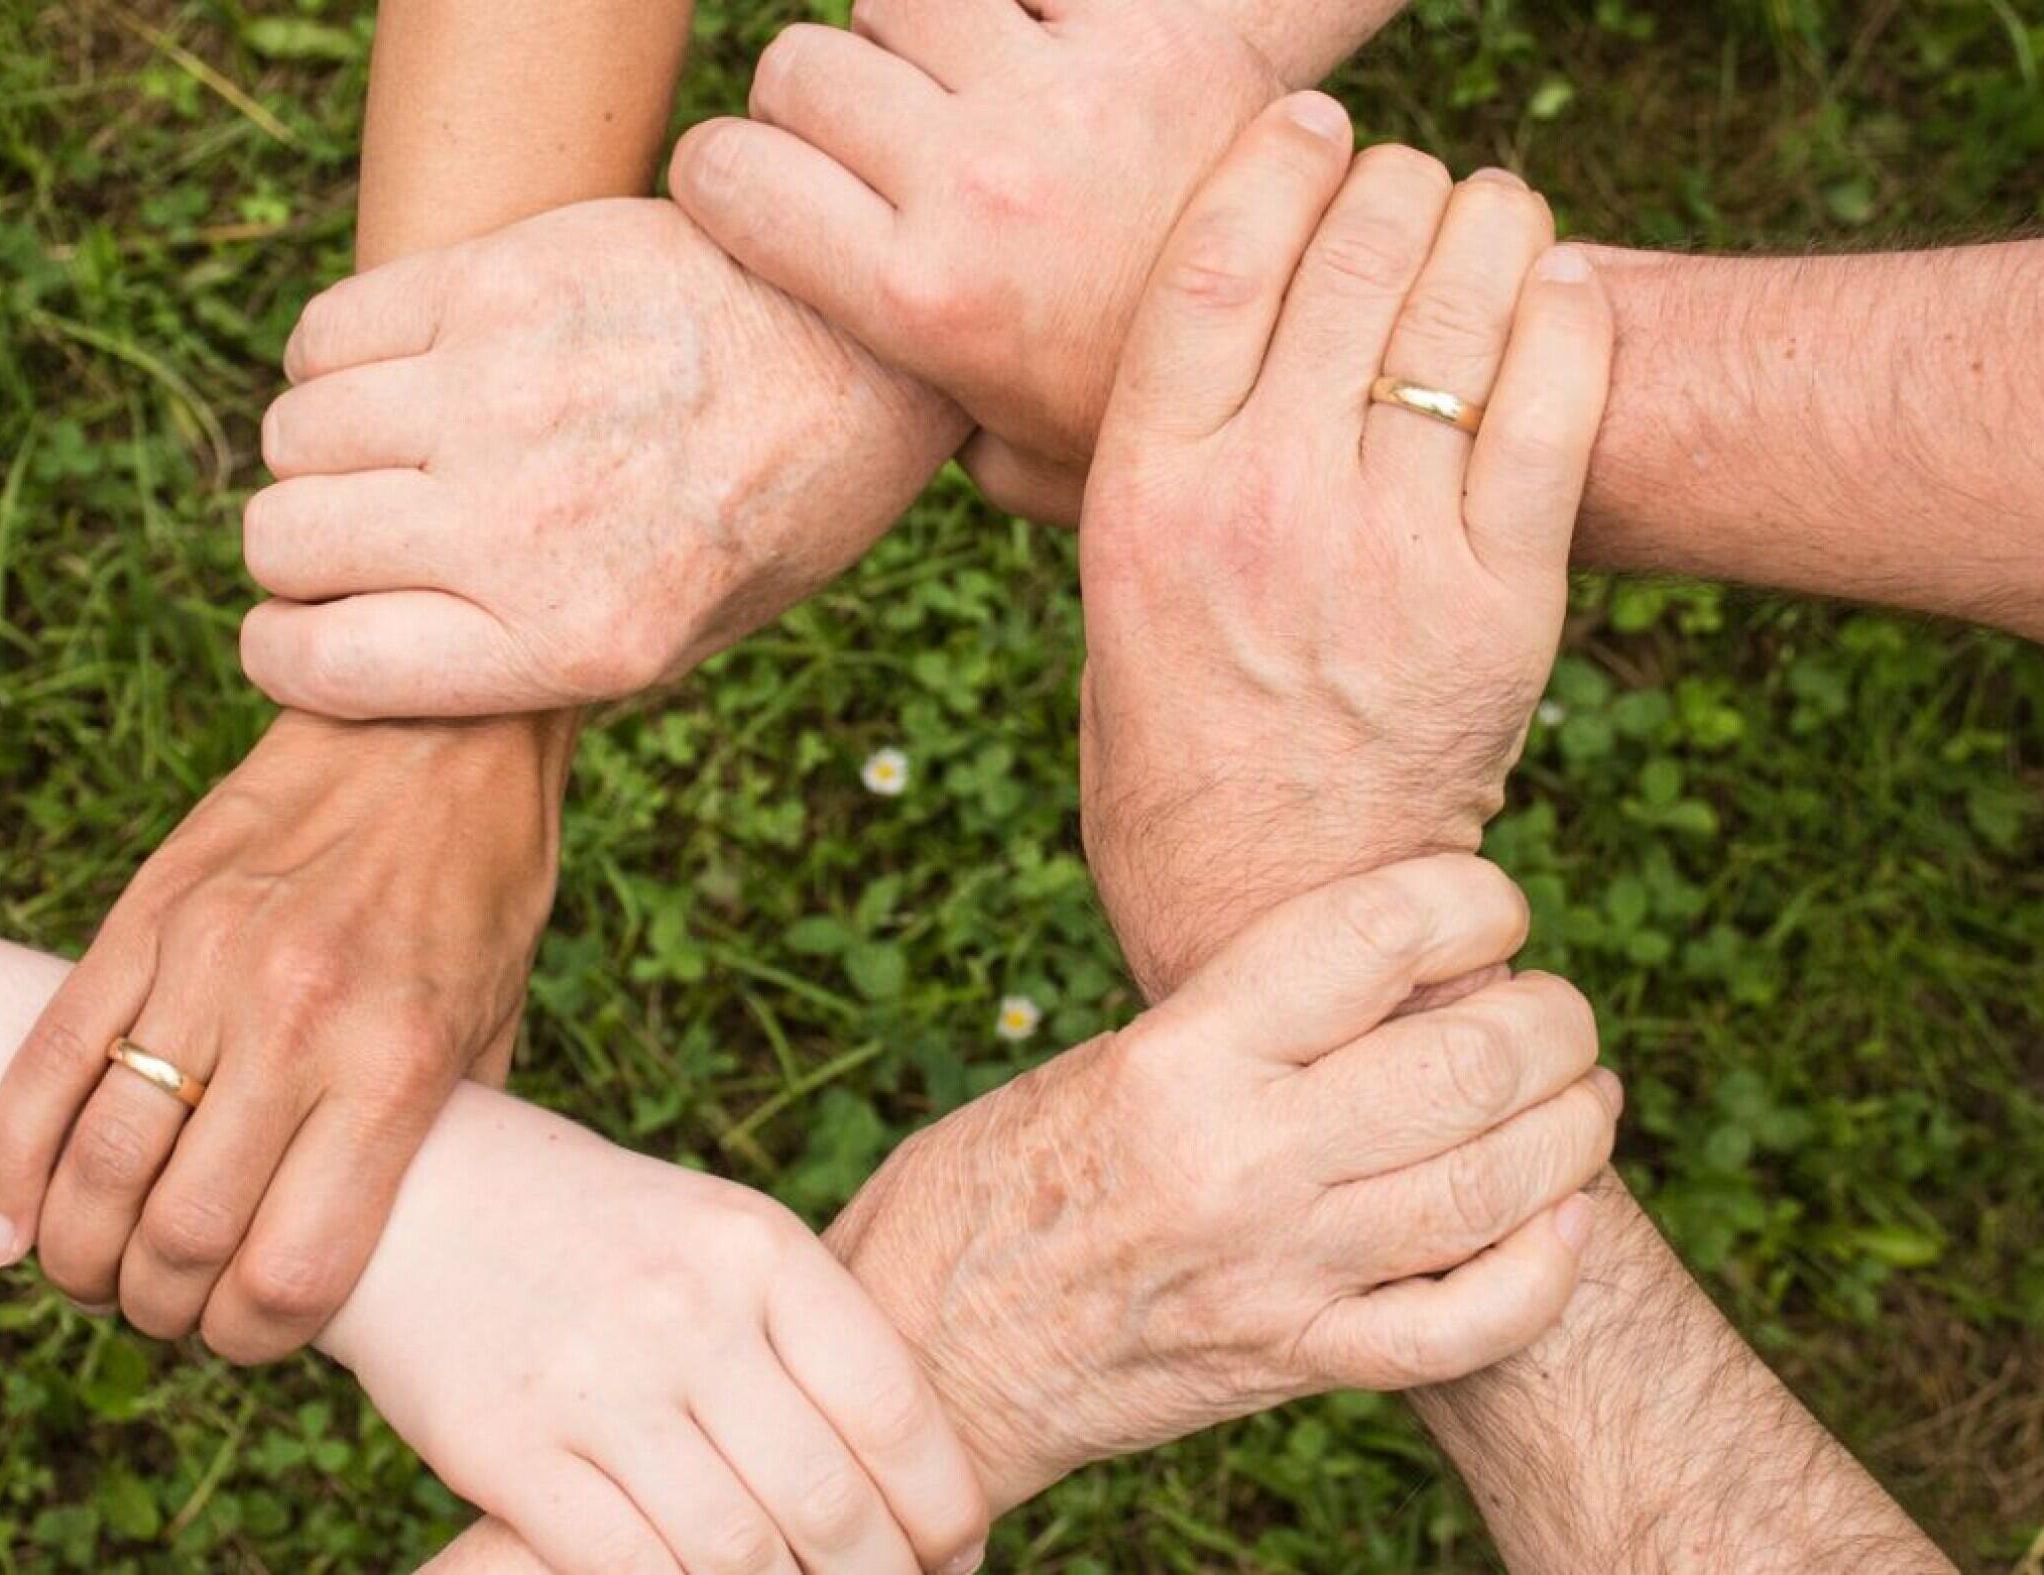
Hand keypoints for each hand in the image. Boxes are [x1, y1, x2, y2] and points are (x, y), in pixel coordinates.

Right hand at [0, 711, 567, 1359]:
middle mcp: (296, 1021)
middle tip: (166, 1312)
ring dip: (79, 1254)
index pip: (290, 1269)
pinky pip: (46, 1063)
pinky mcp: (143, 917)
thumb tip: (380, 1249)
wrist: (436, 725)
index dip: (253, 1339)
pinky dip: (8, 1164)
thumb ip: (436, 1139)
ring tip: (94, 1274)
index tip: (248, 1339)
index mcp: (396, 1064)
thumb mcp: (496, 1024)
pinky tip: (8, 1227)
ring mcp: (207, 964)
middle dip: (160, 1309)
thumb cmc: (482, 887)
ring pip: (97, 1162)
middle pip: (179, 1236)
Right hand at [237, 197, 966, 718]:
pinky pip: (326, 333)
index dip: (287, 652)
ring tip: (396, 448)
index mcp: (573, 641)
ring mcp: (502, 394)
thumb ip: (528, 661)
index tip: (303, 631)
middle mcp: (524, 524)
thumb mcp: (681, 640)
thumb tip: (371, 659)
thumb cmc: (772, 508)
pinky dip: (336, 360)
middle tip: (363, 534)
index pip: (319, 664)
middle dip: (301, 552)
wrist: (863, 349)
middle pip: (284, 541)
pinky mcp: (498, 282)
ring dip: (322, 451)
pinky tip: (406, 372)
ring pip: (294, 434)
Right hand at [322, 1092, 989, 1574]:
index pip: (893, 1409)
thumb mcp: (718, 1238)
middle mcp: (685, 1311)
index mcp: (756, 1247)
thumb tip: (916, 1476)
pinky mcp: (508, 1451)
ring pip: (737, 1555)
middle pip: (828, 1501)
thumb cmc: (601, 1234)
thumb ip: (806, 1334)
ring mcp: (594, 1383)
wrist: (416, 1195)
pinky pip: (629, 1570)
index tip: (957, 1554)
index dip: (945, 1509)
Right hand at [669, 0, 1279, 519]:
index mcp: (920, 299)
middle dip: (818, 104)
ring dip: (912, 33)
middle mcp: (975, 187)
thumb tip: (834, 398)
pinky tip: (1046, 51)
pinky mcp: (1148, 30)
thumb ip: (910, 416)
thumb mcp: (1010, 457)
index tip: (760, 190)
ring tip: (960, 88)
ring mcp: (1061, 99)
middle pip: (801, 67)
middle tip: (877, 146)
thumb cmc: (1149, 413)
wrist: (1330, 345)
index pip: (726, 173)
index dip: (726, 174)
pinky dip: (1020, 2)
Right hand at [828, 856, 1616, 1506]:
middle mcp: (1240, 1160)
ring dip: (1574, 1129)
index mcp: (1178, 1058)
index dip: (1471, 899)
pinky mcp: (1294, 1364)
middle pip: (1469, 1061)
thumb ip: (1236, 1026)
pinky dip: (1544, 1271)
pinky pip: (1465, 1325)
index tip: (1490, 903)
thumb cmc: (989, 1186)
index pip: (1374, 937)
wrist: (924, 1355)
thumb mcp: (1098, 1065)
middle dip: (1552, 1020)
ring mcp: (1279, 1273)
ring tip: (1582, 1096)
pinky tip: (1563, 1222)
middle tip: (1555, 1010)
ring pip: (1495, 1187)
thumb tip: (1385, 977)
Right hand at [1074, 96, 1613, 996]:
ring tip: (1489, 217)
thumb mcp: (1105, 602)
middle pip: (1349, 257)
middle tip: (1409, 185)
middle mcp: (1262, 503)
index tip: (1311, 125)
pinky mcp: (1501, 600)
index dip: (1274, 162)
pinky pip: (1556, 402)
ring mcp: (1388, 549)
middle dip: (1393, 185)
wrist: (1276, 906)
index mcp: (1145, 495)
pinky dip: (1566, 316)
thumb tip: (1107, 357)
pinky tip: (1556, 290)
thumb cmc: (1173, 753)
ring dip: (1488, 225)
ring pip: (1460, 307)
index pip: (1214, 262)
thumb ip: (1119, 475)